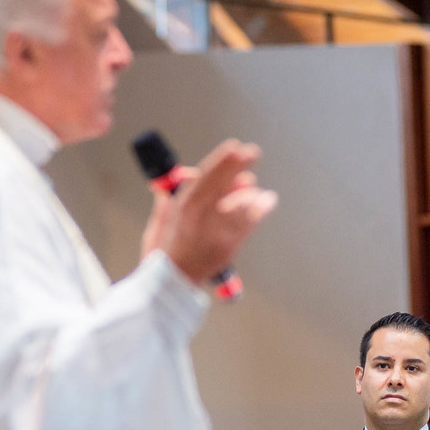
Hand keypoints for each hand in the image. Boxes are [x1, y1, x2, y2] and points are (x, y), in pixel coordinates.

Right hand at [156, 140, 275, 285]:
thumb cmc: (163, 250)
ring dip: (249, 191)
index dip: (223, 160)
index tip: (236, 147)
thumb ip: (173, 195)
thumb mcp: (161, 217)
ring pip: (242, 201)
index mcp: (183, 206)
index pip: (207, 176)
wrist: (171, 282)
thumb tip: (187, 176)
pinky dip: (261, 208)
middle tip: (252, 153)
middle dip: (240, 165)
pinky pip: (251, 221)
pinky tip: (268, 199)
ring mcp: (218, 231)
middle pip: (226, 183)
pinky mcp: (231, 245)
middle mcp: (202, 216)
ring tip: (252, 188)